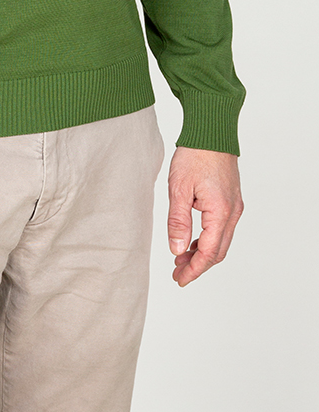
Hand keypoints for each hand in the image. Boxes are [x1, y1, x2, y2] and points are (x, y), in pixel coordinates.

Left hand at [167, 146, 243, 286]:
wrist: (211, 131)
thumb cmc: (194, 155)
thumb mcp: (178, 189)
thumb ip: (178, 222)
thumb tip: (177, 250)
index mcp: (220, 212)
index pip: (209, 252)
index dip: (194, 270)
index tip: (180, 279)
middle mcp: (232, 212)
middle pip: (218, 251)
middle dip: (198, 265)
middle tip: (178, 273)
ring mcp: (234, 205)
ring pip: (221, 240)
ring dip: (203, 252)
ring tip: (180, 258)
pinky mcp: (231, 199)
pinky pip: (222, 227)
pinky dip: (208, 238)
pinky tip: (192, 240)